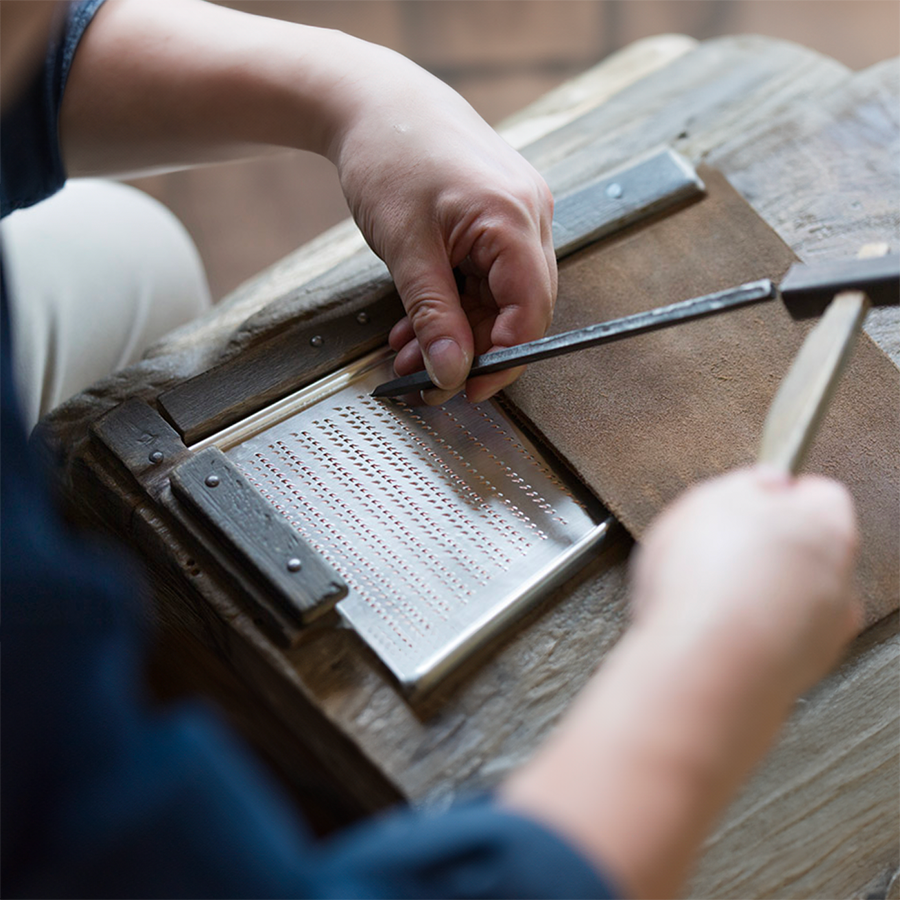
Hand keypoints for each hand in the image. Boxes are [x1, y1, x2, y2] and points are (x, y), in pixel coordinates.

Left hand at [330, 45, 556, 403]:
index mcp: (514, 218)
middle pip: (517, 309)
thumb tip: (451, 372)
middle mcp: (529, 216)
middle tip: (426, 379)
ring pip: (497, 297)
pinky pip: (485, 275)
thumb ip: (433, 317)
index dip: (503, 361)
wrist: (375, 101)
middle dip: (470, 350)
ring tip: (407, 353)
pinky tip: (416, 321)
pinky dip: (452, 302)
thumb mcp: (406, 250)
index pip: (530, 313)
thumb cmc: (389, 156)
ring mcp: (517, 214)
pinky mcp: (498, 217)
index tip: (467, 390)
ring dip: (454, 330)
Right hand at [629, 466, 860, 698]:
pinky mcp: (792, 674)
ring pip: (787, 600)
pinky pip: (768, 640)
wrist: (705, 665)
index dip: (772, 496)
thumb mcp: (707, 499)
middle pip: (804, 550)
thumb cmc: (711, 582)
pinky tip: (704, 627)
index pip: (817, 492)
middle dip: (763, 549)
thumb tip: (764, 482)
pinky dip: (743, 633)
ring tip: (702, 594)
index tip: (743, 502)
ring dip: (753, 596)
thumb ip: (745, 484)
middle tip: (716, 548)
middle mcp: (839, 582)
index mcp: (828, 527)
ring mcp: (821, 634)